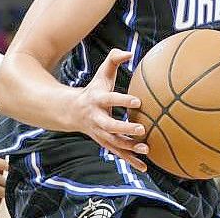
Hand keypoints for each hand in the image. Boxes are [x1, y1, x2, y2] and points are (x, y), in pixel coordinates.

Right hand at [70, 49, 148, 171]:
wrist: (72, 112)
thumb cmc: (94, 89)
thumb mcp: (101, 73)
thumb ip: (114, 59)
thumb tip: (130, 52)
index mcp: (97, 100)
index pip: (110, 99)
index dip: (122, 101)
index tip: (138, 101)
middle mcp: (97, 118)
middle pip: (110, 125)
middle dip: (125, 128)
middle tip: (142, 128)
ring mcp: (100, 133)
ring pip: (114, 142)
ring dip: (129, 148)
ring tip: (146, 148)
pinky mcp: (105, 143)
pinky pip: (118, 153)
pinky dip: (130, 161)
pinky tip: (144, 167)